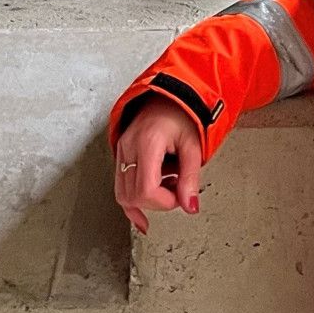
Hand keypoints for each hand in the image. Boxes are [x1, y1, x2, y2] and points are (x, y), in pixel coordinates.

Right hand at [112, 100, 204, 233]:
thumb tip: (190, 206)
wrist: (170, 94)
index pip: (146, 190)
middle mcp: (129, 147)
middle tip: (178, 190)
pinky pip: (120, 186)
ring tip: (167, 186)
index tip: (180, 197)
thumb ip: (191, 178)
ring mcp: (122, 150)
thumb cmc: (183, 113)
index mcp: (148, 143)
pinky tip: (141, 217)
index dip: (164, 202)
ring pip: (122, 194)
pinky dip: (132, 203)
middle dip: (158, 202)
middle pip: (132, 195)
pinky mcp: (121, 154)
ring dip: (146, 200)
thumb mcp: (194, 145)